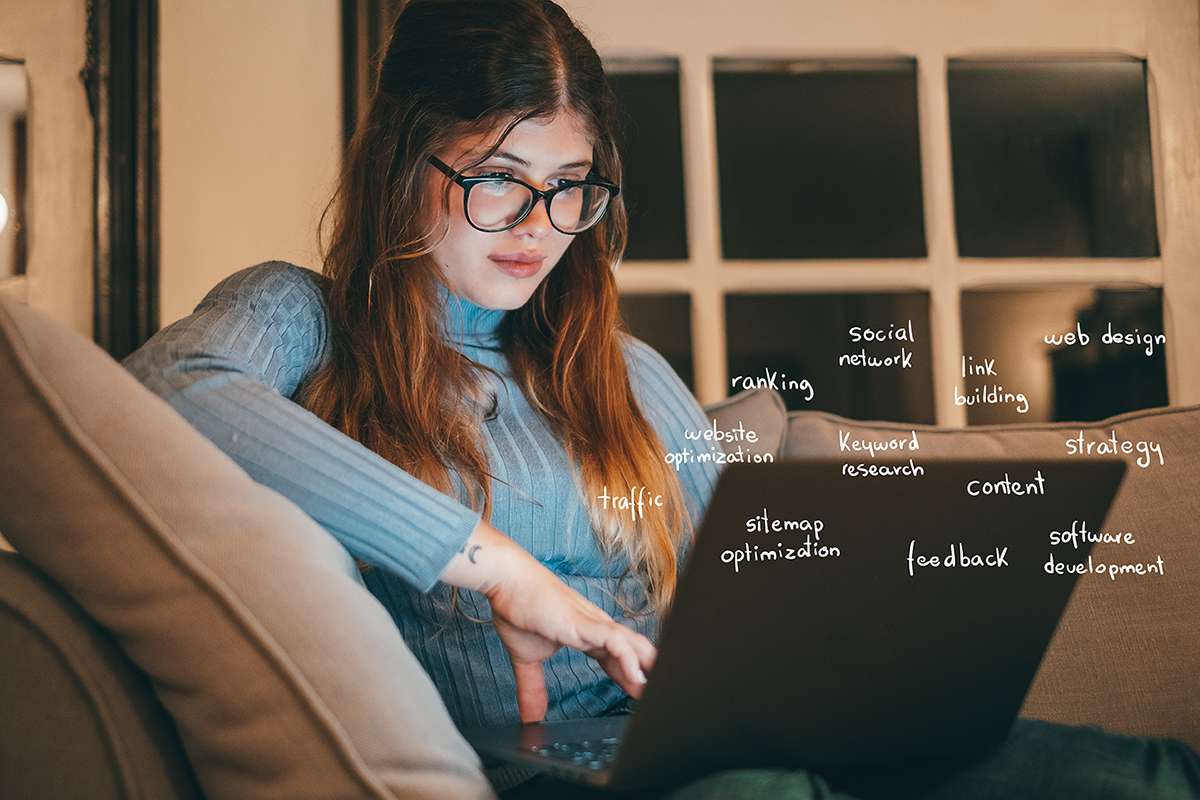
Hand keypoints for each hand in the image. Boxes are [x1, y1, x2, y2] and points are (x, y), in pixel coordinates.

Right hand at [436, 518, 656, 722]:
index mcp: (585, 634)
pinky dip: (629, 660)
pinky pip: (615, 642)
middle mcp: (595, 628)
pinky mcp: (583, 623)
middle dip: (647, 674)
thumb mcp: (526, 659)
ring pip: (632, 645)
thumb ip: (532, 688)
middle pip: (633, 652)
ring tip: (657, 692)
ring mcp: (592, 624)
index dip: (630, 676)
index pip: (617, 658)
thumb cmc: (518, 608)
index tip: (639, 695)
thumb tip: (530, 717)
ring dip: (647, 668)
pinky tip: (637, 679)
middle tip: (657, 697)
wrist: (507, 581)